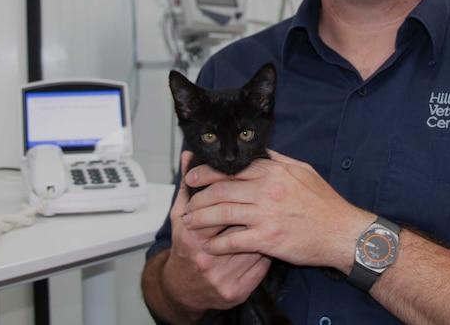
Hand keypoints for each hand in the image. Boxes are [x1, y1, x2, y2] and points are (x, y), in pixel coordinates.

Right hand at [162, 151, 270, 311]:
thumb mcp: (179, 216)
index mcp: (192, 237)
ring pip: (254, 247)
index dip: (237, 197)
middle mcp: (206, 260)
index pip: (221, 211)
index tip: (248, 187)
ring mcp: (222, 278)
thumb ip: (187, 186)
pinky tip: (268, 239)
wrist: (182, 290)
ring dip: (264, 230)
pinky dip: (267, 251)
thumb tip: (189, 156)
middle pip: (239, 228)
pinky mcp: (236, 292)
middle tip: (266, 200)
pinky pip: (260, 267)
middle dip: (254, 213)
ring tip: (271, 216)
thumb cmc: (184, 248)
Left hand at [183, 150, 374, 272]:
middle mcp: (267, 190)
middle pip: (221, 189)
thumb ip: (278, 160)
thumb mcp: (303, 171)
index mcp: (273, 171)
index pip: (231, 168)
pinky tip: (210, 245)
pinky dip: (218, 243)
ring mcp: (267, 215)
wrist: (342, 232)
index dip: (206, 173)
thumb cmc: (324, 203)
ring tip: (190, 224)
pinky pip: (234, 240)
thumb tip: (259, 151)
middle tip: (186, 204)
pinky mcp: (268, 239)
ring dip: (201, 218)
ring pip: (222, 212)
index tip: (192, 177)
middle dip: (197, 196)